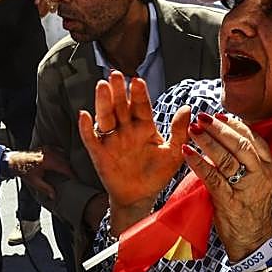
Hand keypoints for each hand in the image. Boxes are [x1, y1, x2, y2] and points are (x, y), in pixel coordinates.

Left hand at [14, 146, 72, 202]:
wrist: (14, 161)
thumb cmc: (24, 171)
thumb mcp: (35, 182)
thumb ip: (45, 188)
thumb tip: (54, 196)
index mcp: (48, 161)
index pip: (65, 168)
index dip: (72, 174)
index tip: (77, 180)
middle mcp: (49, 153)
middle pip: (66, 161)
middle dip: (72, 169)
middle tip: (77, 177)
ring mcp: (48, 149)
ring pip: (63, 155)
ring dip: (68, 162)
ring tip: (72, 171)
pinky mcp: (47, 147)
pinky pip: (59, 151)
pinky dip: (63, 156)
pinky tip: (65, 161)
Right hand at [78, 71, 189, 233]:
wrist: (139, 198)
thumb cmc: (156, 175)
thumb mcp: (173, 153)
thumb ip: (179, 131)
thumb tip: (187, 108)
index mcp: (144, 127)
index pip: (141, 106)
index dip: (139, 94)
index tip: (138, 80)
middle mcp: (126, 129)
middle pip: (121, 106)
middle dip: (119, 90)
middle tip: (116, 74)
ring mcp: (111, 140)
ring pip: (106, 117)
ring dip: (103, 102)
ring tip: (102, 86)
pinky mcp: (99, 153)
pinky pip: (91, 139)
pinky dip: (86, 128)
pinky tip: (84, 115)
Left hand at [183, 112, 271, 260]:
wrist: (253, 240)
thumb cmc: (250, 207)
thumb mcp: (257, 180)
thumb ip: (247, 160)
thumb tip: (227, 135)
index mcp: (270, 167)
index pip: (254, 138)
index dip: (235, 125)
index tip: (220, 115)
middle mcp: (261, 175)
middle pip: (240, 145)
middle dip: (220, 128)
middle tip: (203, 118)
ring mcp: (246, 188)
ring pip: (226, 159)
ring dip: (207, 142)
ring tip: (193, 130)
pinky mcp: (229, 201)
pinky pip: (212, 177)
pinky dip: (198, 163)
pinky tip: (187, 152)